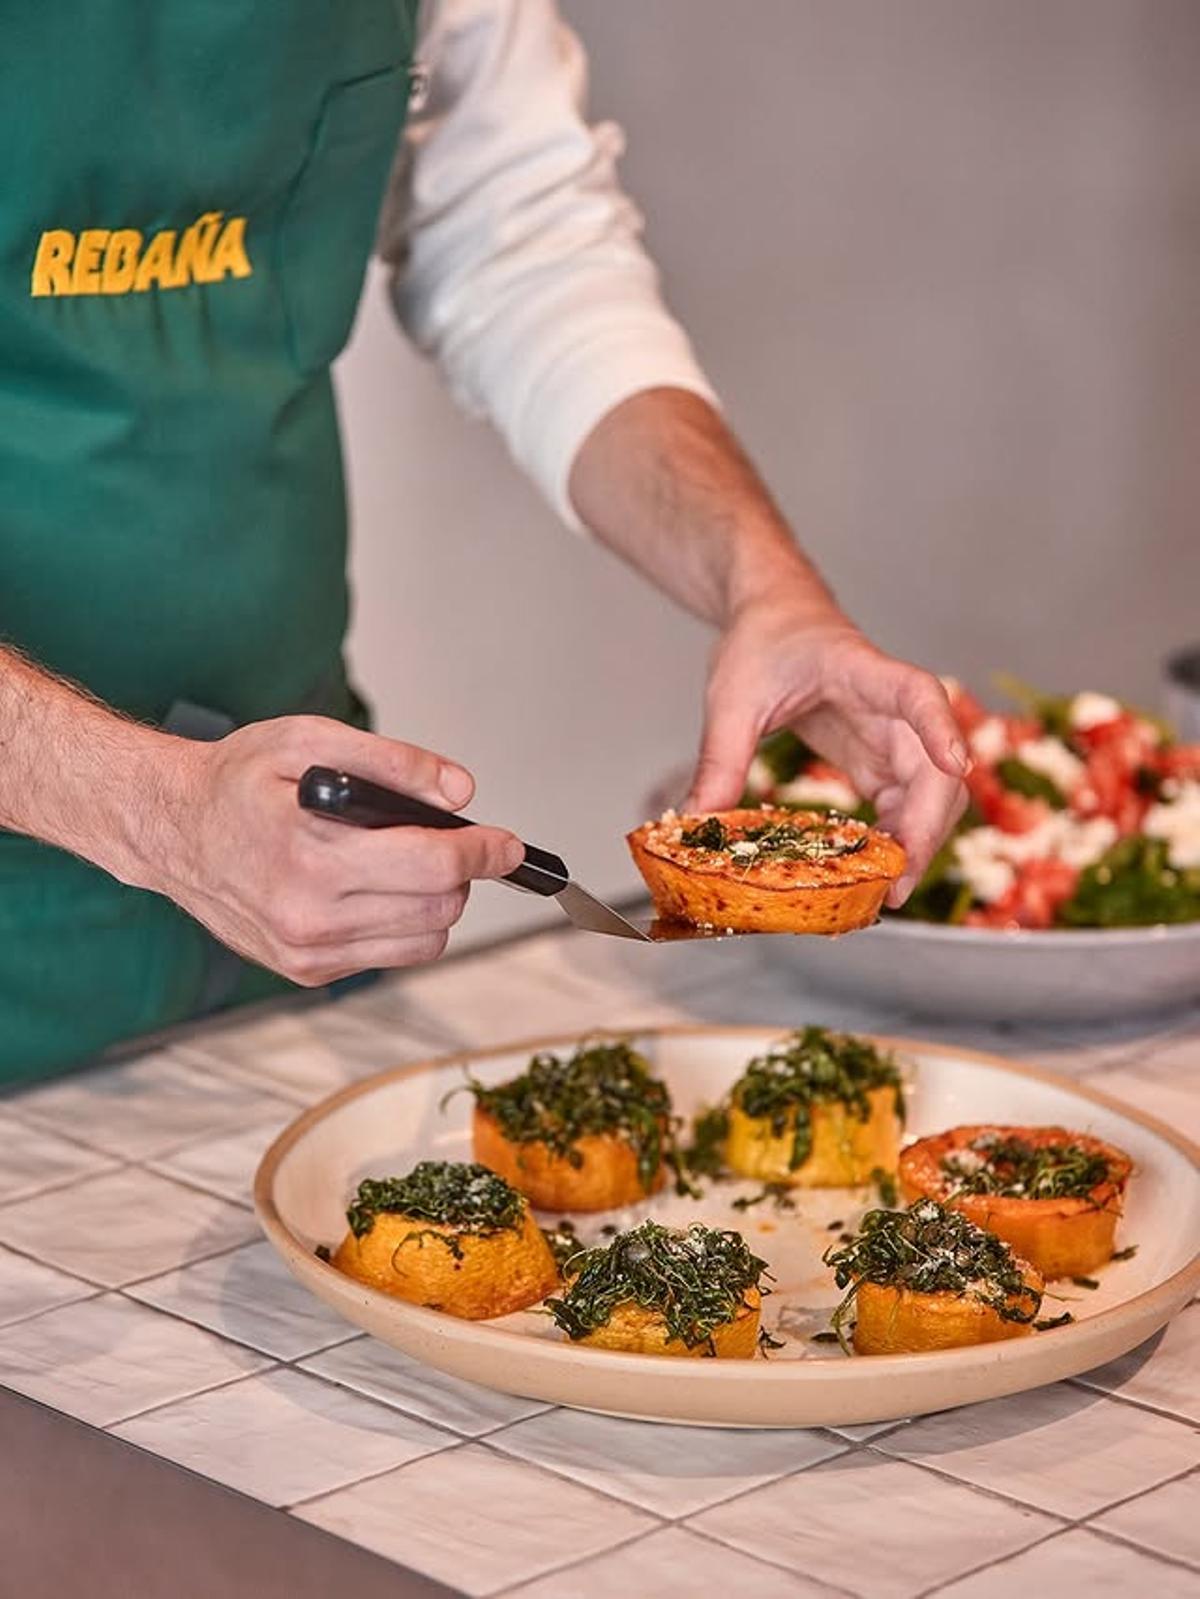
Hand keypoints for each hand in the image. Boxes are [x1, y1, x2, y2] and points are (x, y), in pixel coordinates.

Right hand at [141, 717, 522, 985]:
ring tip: (405, 861)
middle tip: (444, 840)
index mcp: (311, 857)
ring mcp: (306, 952)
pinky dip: (400, 922)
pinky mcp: (305, 970)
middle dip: (458, 871)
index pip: (433, 867)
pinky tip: (368, 887)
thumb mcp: (309, 740)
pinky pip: (391, 953)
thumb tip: (460, 792)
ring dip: (435, 901)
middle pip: (438, 907)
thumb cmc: (237, 781)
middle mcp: (308, 917)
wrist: (171, 830)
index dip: (484, 852)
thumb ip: (393, 762)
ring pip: (424, 939)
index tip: (508, 844)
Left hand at [686, 598, 968, 903]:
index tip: (956, 764)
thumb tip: (695, 821)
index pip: (917, 695)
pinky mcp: (882, 761)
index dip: (941, 729)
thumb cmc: (763, 642)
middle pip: (937, 768)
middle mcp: (893, 708)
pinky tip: (872, 874)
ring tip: (884, 893)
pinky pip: (905, 808)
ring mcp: (894, 737)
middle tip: (895, 883)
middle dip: (926, 828)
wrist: (775, 621)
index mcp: (862, 671)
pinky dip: (896, 842)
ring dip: (918, 844)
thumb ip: (720, 759)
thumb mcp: (732, 699)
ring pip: (932, 796)